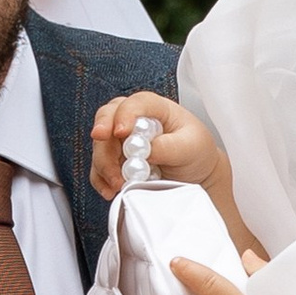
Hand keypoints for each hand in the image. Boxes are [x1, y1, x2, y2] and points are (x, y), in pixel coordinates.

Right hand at [89, 92, 229, 203]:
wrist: (196, 175)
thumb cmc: (196, 152)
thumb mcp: (191, 147)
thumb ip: (168, 146)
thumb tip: (145, 150)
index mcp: (155, 108)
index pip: (135, 103)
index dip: (125, 115)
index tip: (121, 132)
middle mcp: (134, 120)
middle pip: (108, 119)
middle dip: (104, 141)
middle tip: (110, 162)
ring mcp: (122, 140)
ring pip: (100, 145)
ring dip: (105, 166)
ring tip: (120, 184)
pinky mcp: (115, 161)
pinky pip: (99, 168)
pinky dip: (101, 180)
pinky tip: (111, 190)